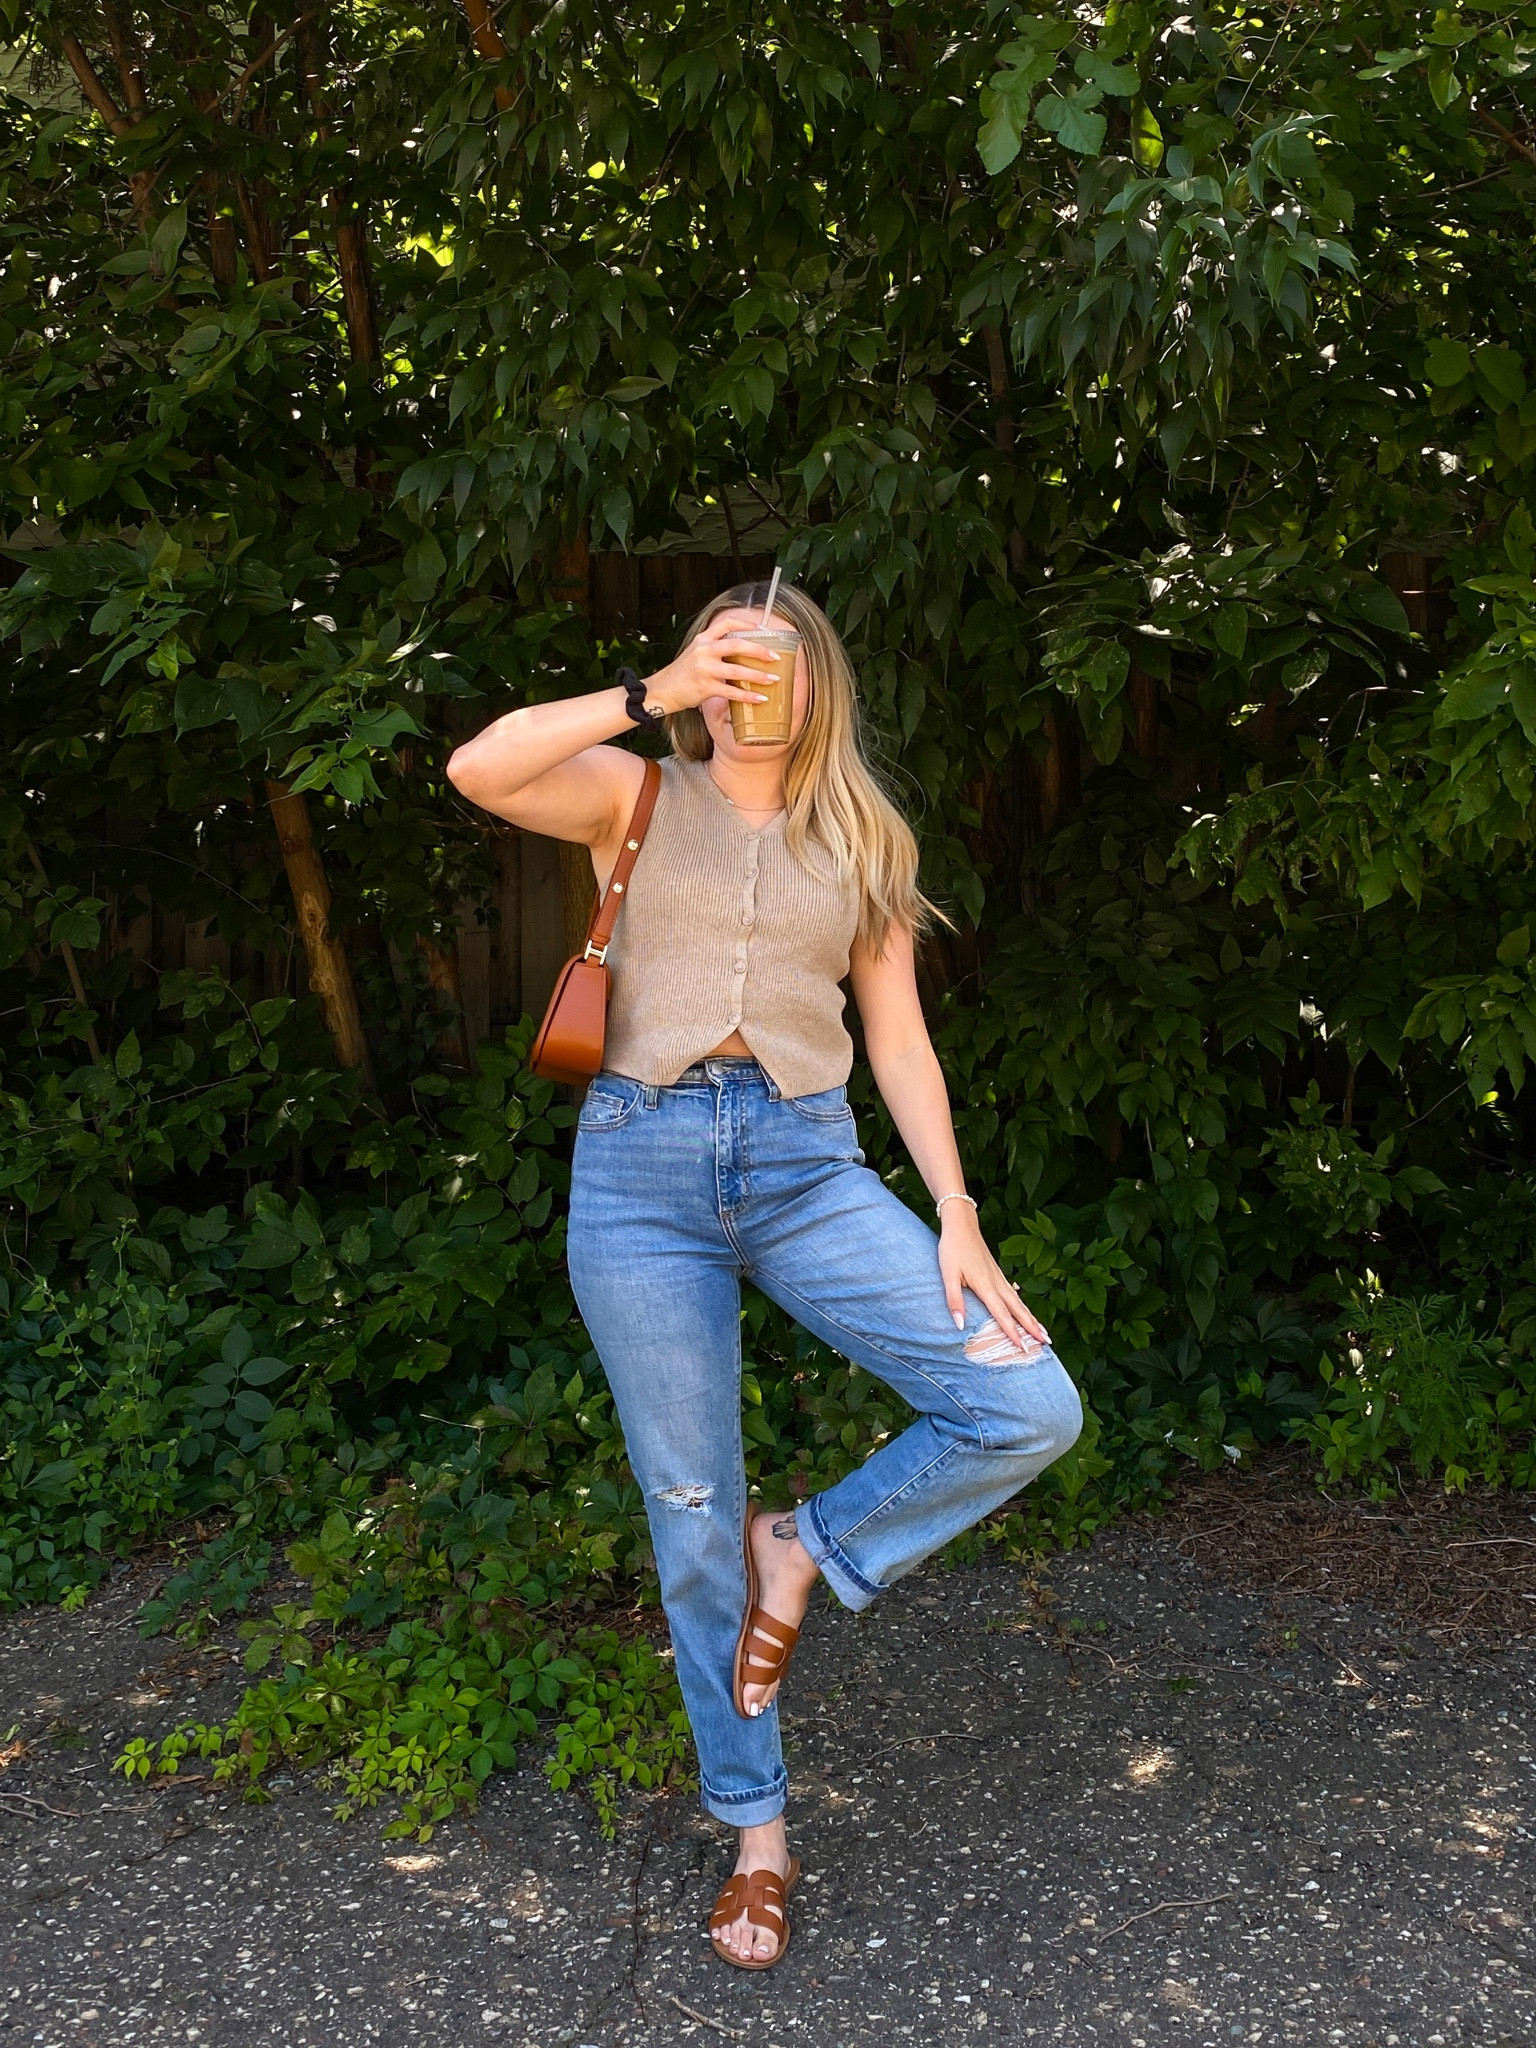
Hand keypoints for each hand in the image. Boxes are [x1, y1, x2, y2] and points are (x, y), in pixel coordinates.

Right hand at [642, 615, 770, 716]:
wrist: (663, 690)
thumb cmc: (683, 673)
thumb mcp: (696, 653)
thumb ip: (715, 649)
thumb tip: (743, 653)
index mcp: (703, 639)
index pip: (726, 623)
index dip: (746, 624)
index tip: (763, 628)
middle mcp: (704, 651)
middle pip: (737, 644)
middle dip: (760, 650)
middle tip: (775, 656)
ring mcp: (704, 669)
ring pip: (738, 670)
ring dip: (759, 675)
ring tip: (774, 679)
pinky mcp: (705, 687)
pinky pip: (732, 691)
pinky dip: (748, 695)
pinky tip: (761, 698)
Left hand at [937, 1204, 1049, 1351]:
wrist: (962, 1225)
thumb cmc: (953, 1249)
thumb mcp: (948, 1275)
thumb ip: (954, 1300)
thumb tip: (959, 1325)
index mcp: (986, 1286)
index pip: (1002, 1315)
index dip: (1013, 1333)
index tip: (1024, 1347)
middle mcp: (997, 1283)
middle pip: (1019, 1310)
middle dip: (1033, 1328)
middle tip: (1048, 1343)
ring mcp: (999, 1278)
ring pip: (1019, 1302)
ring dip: (1032, 1318)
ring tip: (1044, 1332)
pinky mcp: (997, 1273)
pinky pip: (1014, 1295)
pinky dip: (1023, 1307)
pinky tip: (1026, 1312)